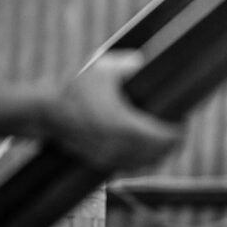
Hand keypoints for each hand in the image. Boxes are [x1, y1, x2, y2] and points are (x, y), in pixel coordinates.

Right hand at [43, 51, 180, 171]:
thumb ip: (129, 64)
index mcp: (122, 124)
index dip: (177, 133)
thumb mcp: (103, 70)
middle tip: (179, 128)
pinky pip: (130, 166)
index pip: (161, 138)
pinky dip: (143, 159)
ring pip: (145, 163)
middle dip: (172, 143)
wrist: (42, 113)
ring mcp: (108, 157)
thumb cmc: (73, 88)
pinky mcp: (99, 162)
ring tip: (167, 137)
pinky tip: (147, 146)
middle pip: (158, 154)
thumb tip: (148, 60)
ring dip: (159, 153)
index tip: (184, 122)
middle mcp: (117, 146)